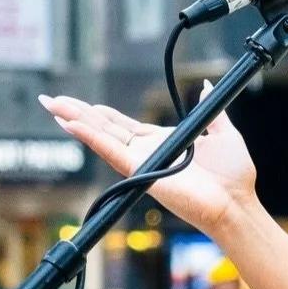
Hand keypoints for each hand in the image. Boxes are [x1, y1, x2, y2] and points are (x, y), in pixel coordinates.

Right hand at [39, 89, 257, 234]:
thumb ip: (210, 109)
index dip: (102, 114)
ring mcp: (142, 163)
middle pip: (105, 128)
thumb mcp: (223, 132)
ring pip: (101, 137)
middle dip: (78, 113)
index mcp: (163, 143)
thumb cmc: (234, 177)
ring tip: (51, 105)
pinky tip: (70, 124)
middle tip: (51, 99)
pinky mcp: (141, 171)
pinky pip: (110, 151)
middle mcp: (148, 153)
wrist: (236, 202)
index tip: (86, 103)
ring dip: (75, 120)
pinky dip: (89, 136)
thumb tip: (205, 86)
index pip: (124, 126)